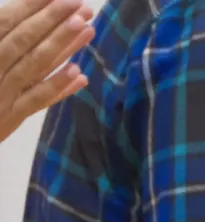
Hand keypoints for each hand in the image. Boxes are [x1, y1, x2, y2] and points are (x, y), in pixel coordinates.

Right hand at [0, 0, 93, 142]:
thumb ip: (1, 36)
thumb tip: (14, 14)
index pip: (6, 22)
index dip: (30, 7)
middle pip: (24, 41)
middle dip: (52, 21)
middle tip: (79, 5)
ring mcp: (2, 93)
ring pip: (34, 66)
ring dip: (62, 47)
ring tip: (87, 28)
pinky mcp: (11, 116)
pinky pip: (37, 100)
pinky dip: (58, 86)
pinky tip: (79, 73)